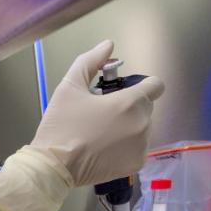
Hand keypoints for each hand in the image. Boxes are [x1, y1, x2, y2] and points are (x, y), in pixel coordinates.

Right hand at [30, 40, 164, 185]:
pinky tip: (105, 148)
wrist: (55, 164)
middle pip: (146, 107)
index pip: (156, 86)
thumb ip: (91, 61)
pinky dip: (126, 146)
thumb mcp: (69, 86)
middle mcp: (143, 124)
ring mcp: (142, 146)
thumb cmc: (62, 123)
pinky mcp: (137, 163)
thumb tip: (108, 45)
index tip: (122, 92)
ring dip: (128, 126)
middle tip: (101, 113)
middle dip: (129, 106)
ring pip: (142, 127)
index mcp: (130, 102)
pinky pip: (138, 147)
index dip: (141, 84)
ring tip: (101, 132)